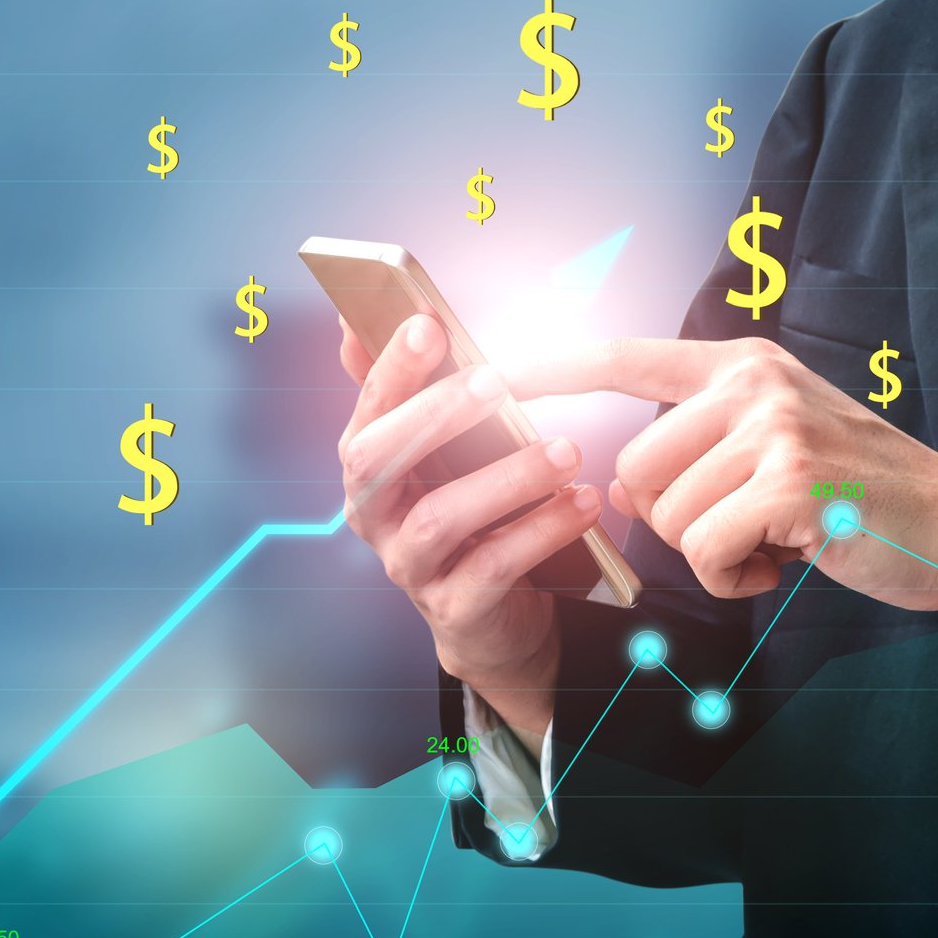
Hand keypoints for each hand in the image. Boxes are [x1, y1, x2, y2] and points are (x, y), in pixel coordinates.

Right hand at [336, 315, 603, 738]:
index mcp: (368, 467)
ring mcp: (408, 566)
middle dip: (435, 416)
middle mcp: (373, 516)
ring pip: (438, 518)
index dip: (390, 369)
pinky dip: (541, 531)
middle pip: (378, 461)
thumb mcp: (438, 452)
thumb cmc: (469, 513)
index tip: (429, 324)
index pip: (366, 410)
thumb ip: (405, 392)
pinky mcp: (453, 608)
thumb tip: (354, 321)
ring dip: (506, 478)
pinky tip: (583, 504)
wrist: (491, 616)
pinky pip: (492, 566)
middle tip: (497, 383)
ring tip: (567, 450)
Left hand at [509, 336, 937, 662]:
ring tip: (776, 541)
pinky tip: (786, 563)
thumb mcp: (774, 452)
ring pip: (665, 514)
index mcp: (742, 366)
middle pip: (632, 467)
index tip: (490, 374)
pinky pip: (703, 550)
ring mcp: (772, 427)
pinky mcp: (788, 481)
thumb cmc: (860, 499)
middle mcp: (752, 382)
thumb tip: (614, 483)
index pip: (624, 356)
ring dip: (710, 552)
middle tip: (744, 528)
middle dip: (670, 520)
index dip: (551, 368)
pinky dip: (734, 579)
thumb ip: (697, 451)